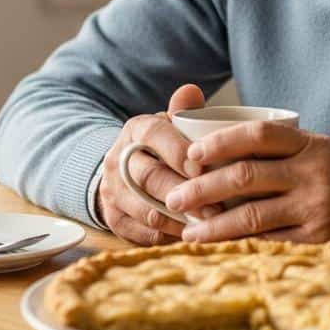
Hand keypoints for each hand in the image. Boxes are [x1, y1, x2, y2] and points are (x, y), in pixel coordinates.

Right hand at [97, 84, 220, 245]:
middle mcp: (117, 160)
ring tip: (209, 227)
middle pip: (149, 177)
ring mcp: (113, 191)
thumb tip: (192, 90)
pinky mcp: (114, 219)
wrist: (122, 173)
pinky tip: (193, 238)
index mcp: (135, 130)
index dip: (178, 151)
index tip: (204, 168)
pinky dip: (170, 238)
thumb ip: (184, 111)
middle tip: (216, 208)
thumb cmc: (161, 148)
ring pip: (146, 210)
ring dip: (180, 221)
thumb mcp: (170, 126)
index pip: (153, 134)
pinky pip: (143, 234)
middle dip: (185, 194)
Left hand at [164, 123, 329, 253]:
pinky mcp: (320, 242)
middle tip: (174, 197)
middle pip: (245, 176)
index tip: (192, 155)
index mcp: (310, 144)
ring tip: (188, 231)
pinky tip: (220, 250)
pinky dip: (241, 247)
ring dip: (214, 225)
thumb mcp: (322, 149)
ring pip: (253, 217)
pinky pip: (271, 244)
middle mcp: (312, 173)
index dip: (220, 142)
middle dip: (203, 188)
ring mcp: (317, 208)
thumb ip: (281, 147)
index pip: (257, 135)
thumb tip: (218, 146)